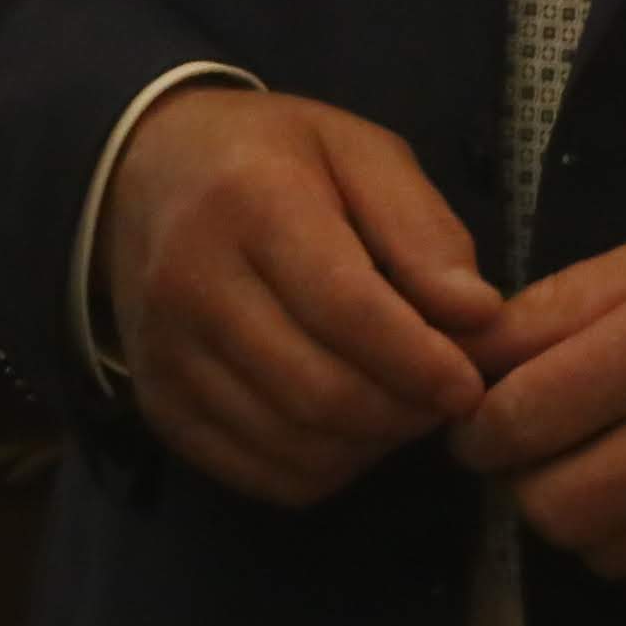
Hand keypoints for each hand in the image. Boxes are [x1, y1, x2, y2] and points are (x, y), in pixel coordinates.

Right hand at [97, 86, 503, 504]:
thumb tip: (478, 316)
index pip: (344, 308)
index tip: (469, 386)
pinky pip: (259, 473)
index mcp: (250, 200)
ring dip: (369, 445)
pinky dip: (322, 469)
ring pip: (292, 443)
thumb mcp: (360, 152)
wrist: (147, 174)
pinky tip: (348, 429)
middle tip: (443, 398)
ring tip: (401, 407)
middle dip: (402, 412)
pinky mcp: (158, 404)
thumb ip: (422, 230)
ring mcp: (165, 352)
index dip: (418, 361)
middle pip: (318, 390)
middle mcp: (191, 282)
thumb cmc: (273, 157)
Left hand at [453, 192, 625, 614]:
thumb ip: (565, 304)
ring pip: (604, 557)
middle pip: (551, 505)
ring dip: (586, 521)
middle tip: (544, 448)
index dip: (479, 424)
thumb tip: (472, 353)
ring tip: (610, 471)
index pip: (518, 418)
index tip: (483, 417)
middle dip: (526, 478)